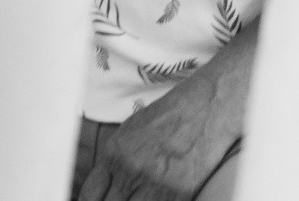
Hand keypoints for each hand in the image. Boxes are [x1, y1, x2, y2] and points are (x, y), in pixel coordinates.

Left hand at [79, 32, 249, 200]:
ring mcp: (155, 184)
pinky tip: (157, 197)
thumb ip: (115, 162)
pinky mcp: (178, 194)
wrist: (208, 106)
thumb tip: (103, 189)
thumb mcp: (132, 131)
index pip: (89, 196)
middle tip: (119, 199)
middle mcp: (130, 170)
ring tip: (139, 197)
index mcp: (114, 153)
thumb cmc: (171, 115)